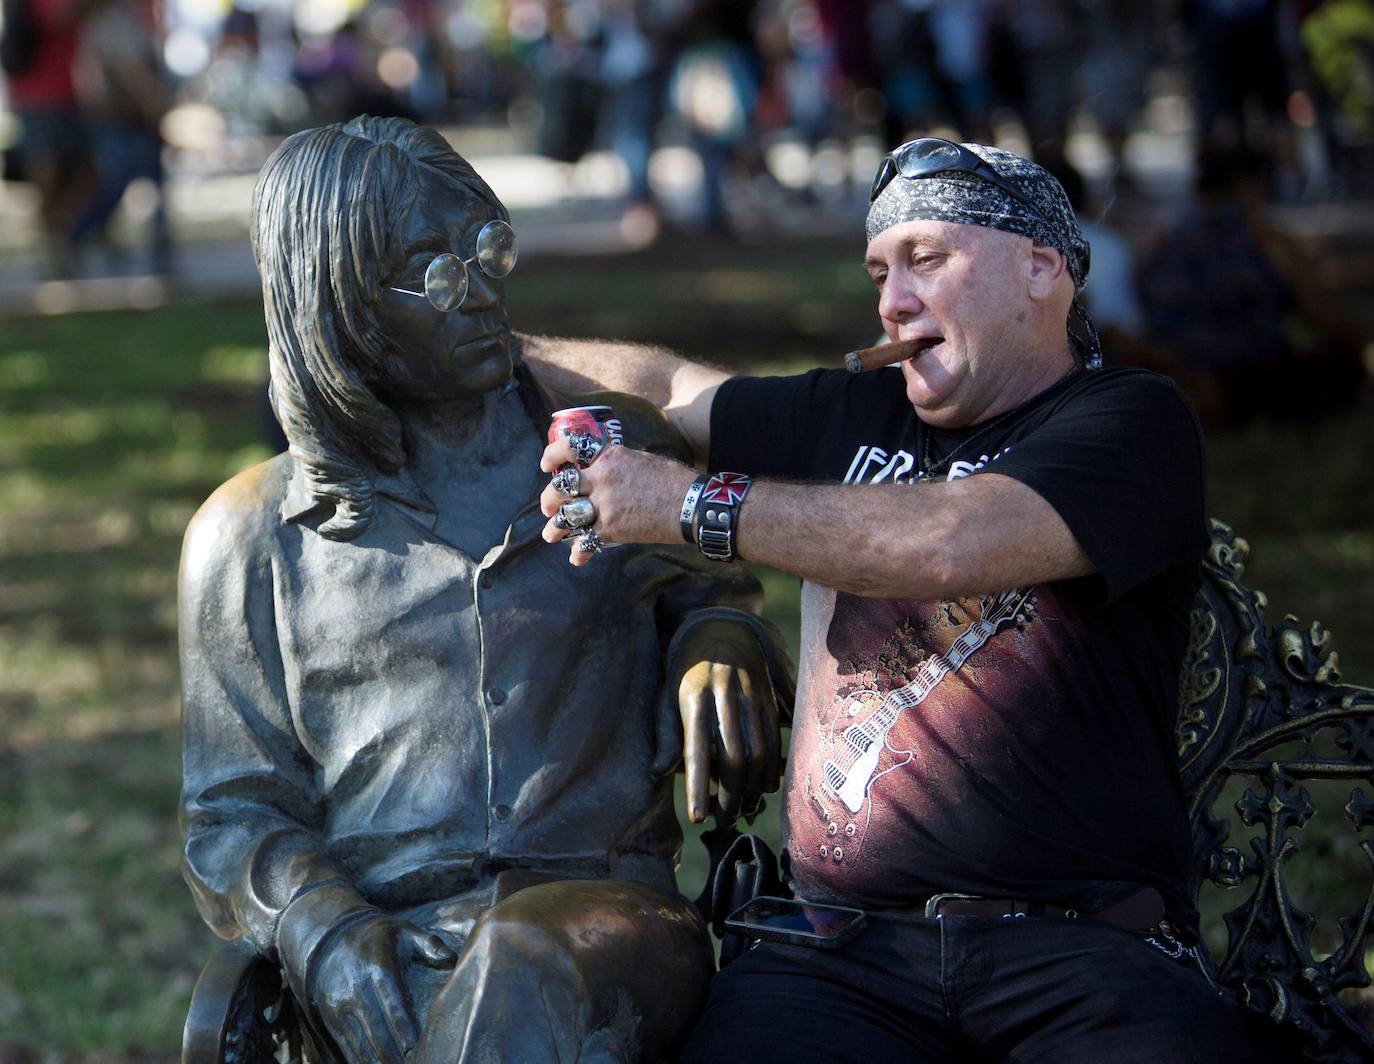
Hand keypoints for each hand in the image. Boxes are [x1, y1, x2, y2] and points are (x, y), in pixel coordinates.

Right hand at [304, 913, 455, 1062]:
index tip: (412, 1045)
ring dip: (375, 1059)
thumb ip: (430, 945)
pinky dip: (358, 1058)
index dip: (401, 1025)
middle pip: (374, 1028)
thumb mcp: (405, 930)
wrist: (331, 935)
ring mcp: (340, 1004)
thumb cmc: (379, 936)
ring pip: (358, 1040)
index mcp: (379, 966)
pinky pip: (345, 1043)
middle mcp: (356, 987)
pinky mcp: (330, 1015)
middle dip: (390, 1052)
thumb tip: (453, 959)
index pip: (391, 1001)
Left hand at [539, 438, 691, 564]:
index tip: (546, 466)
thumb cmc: (673, 481)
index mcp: (609, 456)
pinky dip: (580, 552)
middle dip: (549, 499)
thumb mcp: (641, 460)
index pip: (570, 447)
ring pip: (566, 516)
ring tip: (550, 535)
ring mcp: (605, 505)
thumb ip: (618, 464)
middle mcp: (602, 478)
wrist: (692, 505)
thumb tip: (607, 471)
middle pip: (560, 487)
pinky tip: (577, 558)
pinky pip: (586, 541)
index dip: (552, 455)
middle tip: (549, 507)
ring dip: (555, 528)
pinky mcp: (612, 529)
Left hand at [668, 618, 780, 824]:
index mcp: (693, 696)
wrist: (722, 627)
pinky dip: (772, 768)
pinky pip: (774, 739)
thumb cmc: (686, 670)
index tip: (697, 818)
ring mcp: (750, 696)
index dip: (696, 785)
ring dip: (752, 788)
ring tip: (743, 811)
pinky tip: (764, 788)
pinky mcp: (768, 697)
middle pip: (732, 756)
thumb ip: (666, 732)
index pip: (694, 749)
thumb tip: (658, 770)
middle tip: (723, 821)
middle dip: (729, 795)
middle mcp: (724, 696)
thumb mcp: (667, 694)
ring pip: (758, 751)